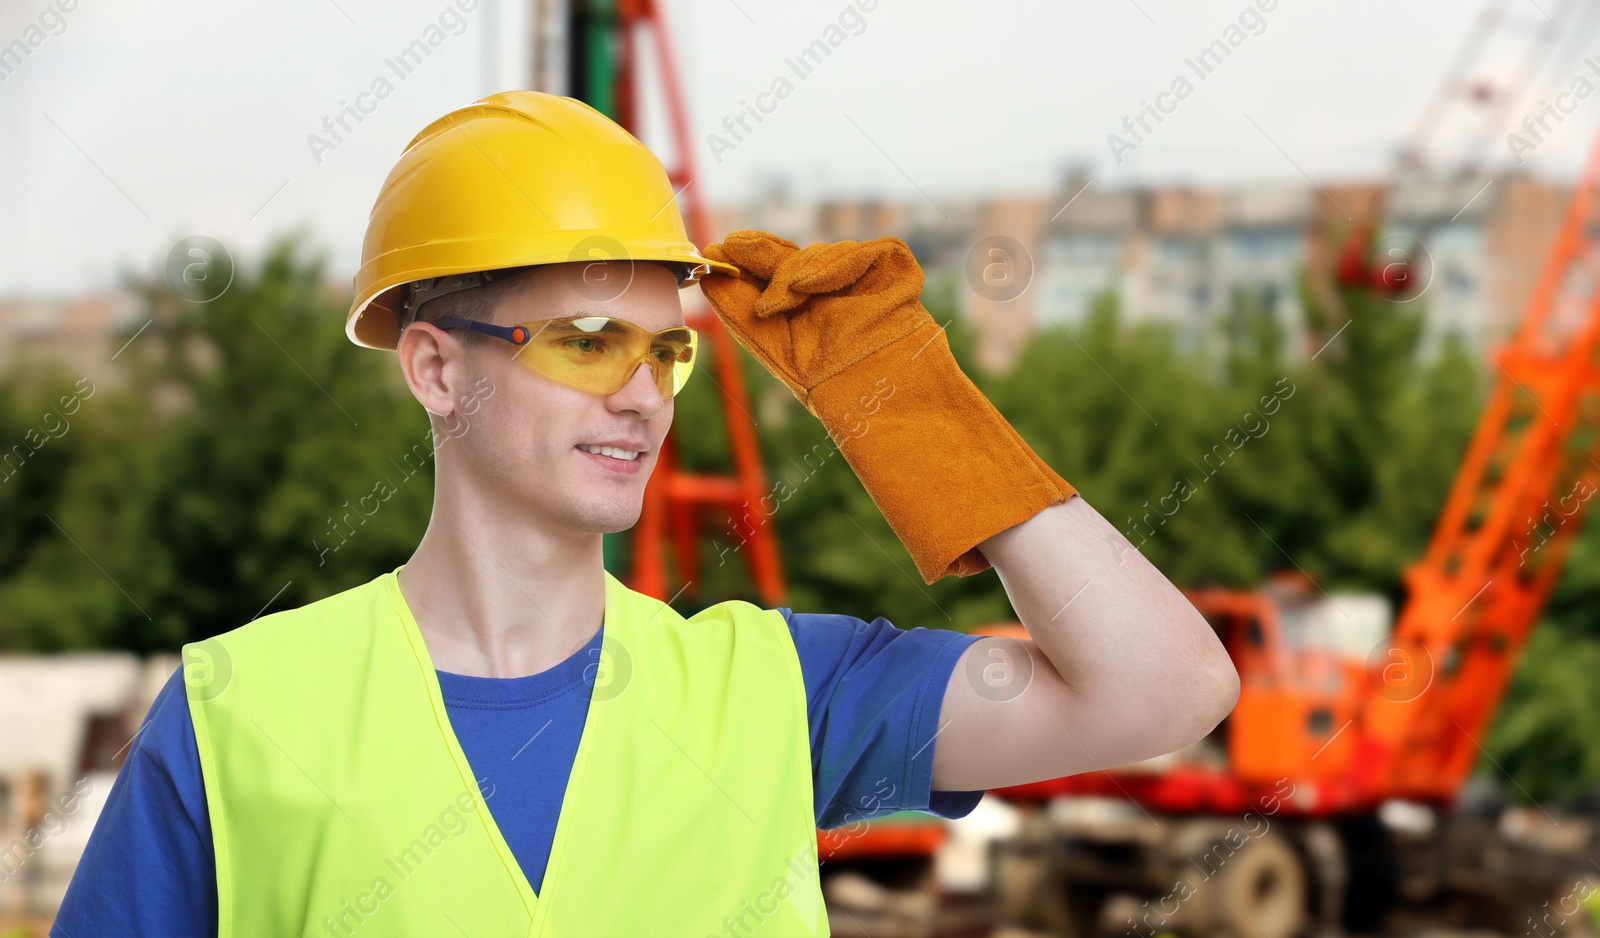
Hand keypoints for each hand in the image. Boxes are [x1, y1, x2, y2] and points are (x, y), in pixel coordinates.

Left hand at [701, 231, 935, 409]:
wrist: (880, 401)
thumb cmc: (830, 386)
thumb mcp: (772, 345)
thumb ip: (739, 308)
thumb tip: (708, 274)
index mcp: (807, 308)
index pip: (774, 270)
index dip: (748, 255)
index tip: (720, 248)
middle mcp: (835, 291)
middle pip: (793, 255)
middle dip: (762, 254)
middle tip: (734, 247)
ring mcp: (866, 278)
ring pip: (821, 253)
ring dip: (794, 271)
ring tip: (778, 303)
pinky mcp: (894, 268)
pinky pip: (861, 251)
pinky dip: (834, 265)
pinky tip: (810, 287)